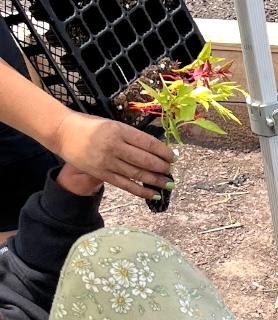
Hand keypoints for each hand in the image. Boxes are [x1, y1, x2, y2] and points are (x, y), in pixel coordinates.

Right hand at [52, 111, 173, 200]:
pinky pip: (126, 185)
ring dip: (156, 180)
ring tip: (168, 183)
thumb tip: (154, 150)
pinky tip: (153, 194)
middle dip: (162, 167)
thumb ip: (130, 137)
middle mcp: (114, 146)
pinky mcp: (102, 174)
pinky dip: (141, 191)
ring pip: (138, 173)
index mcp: (119, 130)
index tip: (172, 157)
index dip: (163, 152)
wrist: (63, 132)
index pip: (148, 143)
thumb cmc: (90, 126)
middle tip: (171, 171)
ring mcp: (108, 161)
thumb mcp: (112, 125)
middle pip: (145, 160)